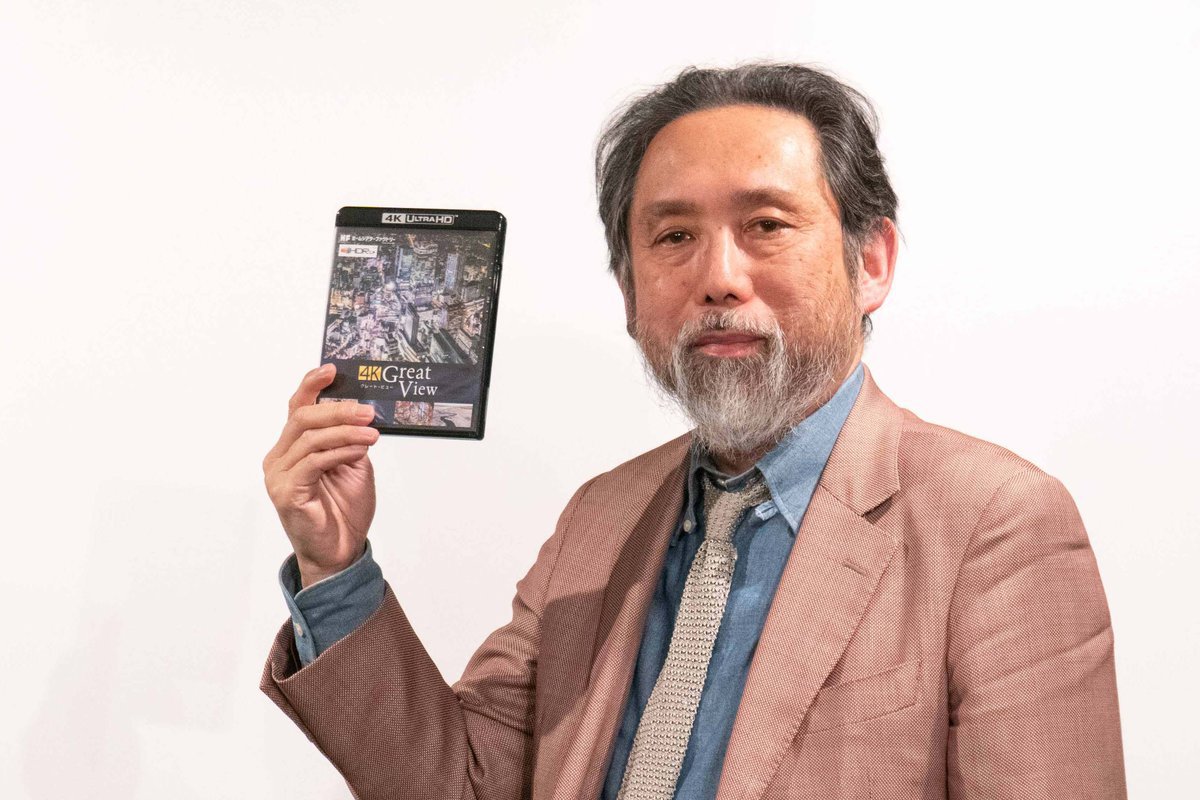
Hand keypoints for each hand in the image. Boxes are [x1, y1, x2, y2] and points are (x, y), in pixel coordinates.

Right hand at [263, 364, 380, 586]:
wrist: (340, 552)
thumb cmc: (343, 511)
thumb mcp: (353, 465)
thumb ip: (351, 440)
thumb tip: (363, 413)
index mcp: (292, 448)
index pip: (297, 407)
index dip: (311, 385)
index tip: (333, 370)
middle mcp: (279, 458)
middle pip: (303, 417)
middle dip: (338, 409)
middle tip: (367, 410)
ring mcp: (279, 475)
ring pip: (310, 437)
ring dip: (346, 431)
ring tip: (372, 432)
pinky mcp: (286, 492)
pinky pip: (313, 462)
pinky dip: (339, 451)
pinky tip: (360, 449)